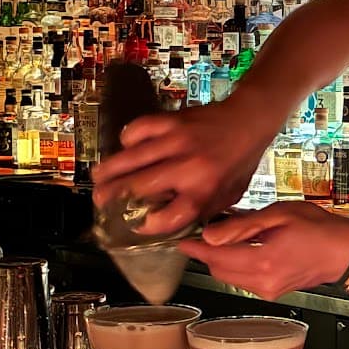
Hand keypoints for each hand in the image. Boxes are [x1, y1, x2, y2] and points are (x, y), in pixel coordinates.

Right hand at [92, 96, 277, 237]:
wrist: (250, 120)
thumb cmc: (240, 161)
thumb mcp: (230, 195)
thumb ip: (204, 211)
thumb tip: (177, 227)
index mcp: (204, 190)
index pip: (169, 216)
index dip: (149, 225)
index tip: (138, 227)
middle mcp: (188, 168)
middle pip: (139, 186)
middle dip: (114, 196)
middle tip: (100, 201)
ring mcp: (177, 142)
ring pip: (132, 157)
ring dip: (110, 170)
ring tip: (97, 179)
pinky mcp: (171, 121)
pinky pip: (139, 129)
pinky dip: (128, 138)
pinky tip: (125, 147)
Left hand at [178, 203, 348, 299]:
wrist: (346, 252)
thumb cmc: (318, 228)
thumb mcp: (279, 214)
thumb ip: (241, 226)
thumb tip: (209, 235)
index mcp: (263, 261)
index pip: (216, 257)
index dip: (196, 248)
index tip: (183, 239)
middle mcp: (262, 282)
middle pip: (218, 270)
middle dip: (207, 253)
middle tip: (204, 231)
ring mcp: (268, 290)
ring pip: (229, 276)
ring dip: (222, 259)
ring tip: (226, 236)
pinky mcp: (273, 292)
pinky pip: (244, 280)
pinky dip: (237, 265)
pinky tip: (244, 248)